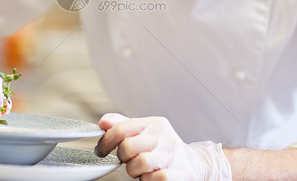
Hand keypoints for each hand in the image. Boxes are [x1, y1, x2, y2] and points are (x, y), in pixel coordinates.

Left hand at [95, 113, 231, 179]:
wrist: (194, 164)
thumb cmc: (163, 148)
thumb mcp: (146, 132)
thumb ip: (123, 125)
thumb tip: (103, 121)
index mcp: (155, 123)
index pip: (121, 128)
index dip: (106, 141)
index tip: (102, 150)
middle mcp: (164, 137)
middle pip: (127, 147)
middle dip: (122, 157)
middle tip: (127, 160)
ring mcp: (172, 155)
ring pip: (138, 164)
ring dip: (133, 170)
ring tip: (139, 169)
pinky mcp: (177, 174)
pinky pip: (152, 179)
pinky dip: (146, 180)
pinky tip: (150, 176)